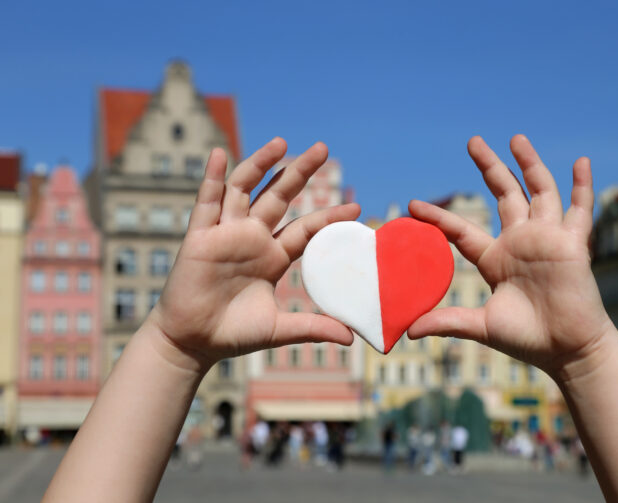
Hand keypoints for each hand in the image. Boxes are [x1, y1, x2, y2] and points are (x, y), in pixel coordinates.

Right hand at [147, 138, 359, 368]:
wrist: (192, 343)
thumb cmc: (234, 334)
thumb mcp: (280, 329)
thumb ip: (314, 327)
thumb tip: (351, 338)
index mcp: (273, 257)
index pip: (306, 228)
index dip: (328, 217)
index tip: (355, 209)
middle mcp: (252, 238)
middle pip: (279, 196)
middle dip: (299, 172)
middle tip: (322, 148)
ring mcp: (226, 234)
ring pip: (245, 189)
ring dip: (261, 164)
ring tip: (282, 143)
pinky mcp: (200, 236)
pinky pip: (207, 201)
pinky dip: (213, 177)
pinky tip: (220, 154)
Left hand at [407, 135, 613, 377]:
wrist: (568, 351)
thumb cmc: (528, 340)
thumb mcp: (482, 326)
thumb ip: (448, 322)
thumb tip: (407, 332)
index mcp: (495, 259)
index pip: (461, 231)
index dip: (438, 218)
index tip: (413, 205)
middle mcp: (520, 242)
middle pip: (503, 194)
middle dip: (489, 167)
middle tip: (473, 142)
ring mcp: (547, 239)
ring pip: (538, 191)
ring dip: (529, 164)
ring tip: (516, 138)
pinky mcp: (572, 244)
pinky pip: (579, 210)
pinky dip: (582, 185)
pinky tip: (580, 162)